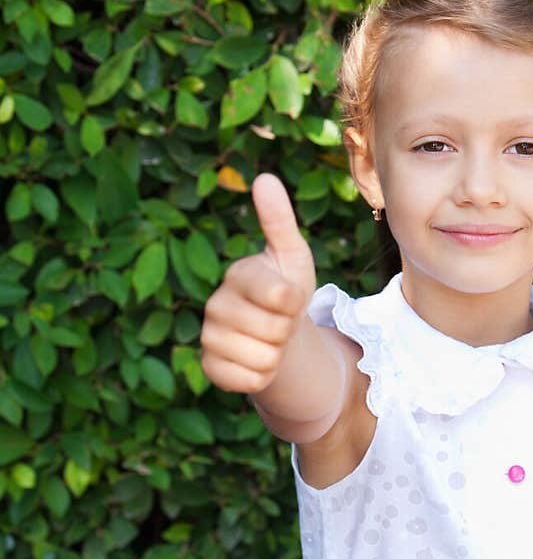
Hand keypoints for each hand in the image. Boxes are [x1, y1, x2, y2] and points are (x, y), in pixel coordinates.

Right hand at [200, 173, 316, 394]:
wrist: (276, 338)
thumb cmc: (285, 292)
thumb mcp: (293, 256)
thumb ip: (279, 220)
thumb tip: (264, 178)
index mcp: (239, 274)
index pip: (282, 296)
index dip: (296, 302)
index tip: (290, 297)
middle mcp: (215, 305)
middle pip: (276, 331)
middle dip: (288, 332)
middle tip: (280, 323)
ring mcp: (209, 338)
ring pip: (263, 358)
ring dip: (276, 355)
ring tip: (268, 342)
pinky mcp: (210, 368)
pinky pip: (248, 381)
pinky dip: (261, 377)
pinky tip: (255, 362)